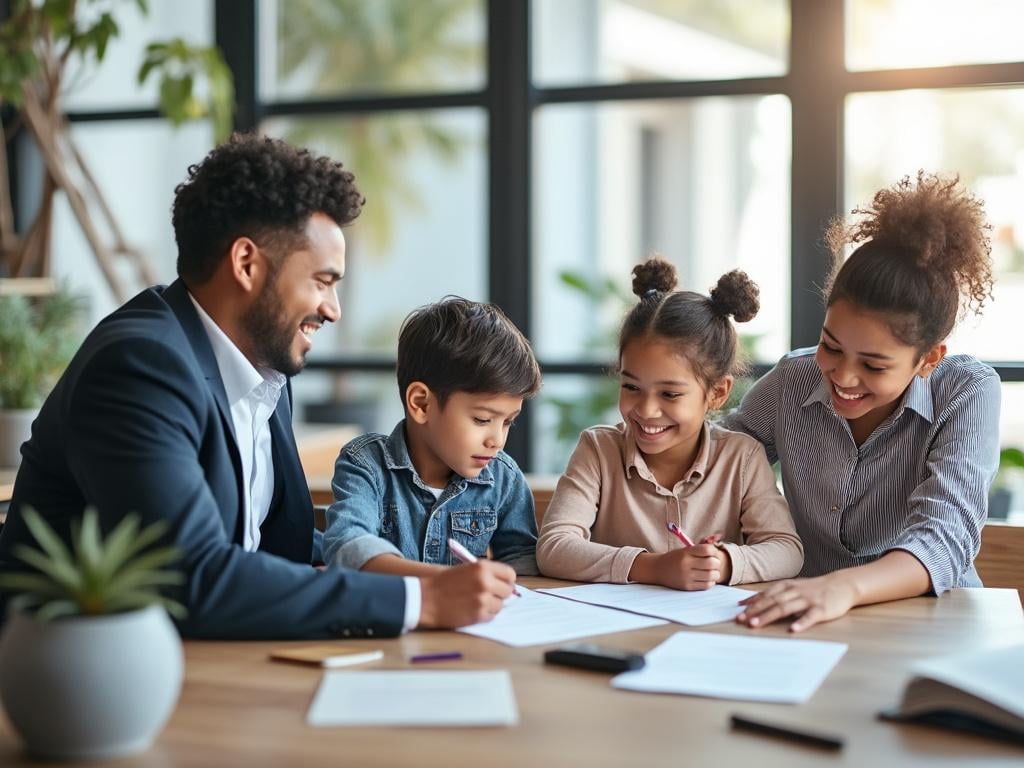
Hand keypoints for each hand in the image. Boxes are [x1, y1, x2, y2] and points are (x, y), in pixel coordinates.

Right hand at [417, 561, 516, 628]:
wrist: (425, 599)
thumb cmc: (444, 583)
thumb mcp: (467, 569)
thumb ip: (487, 574)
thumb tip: (507, 585)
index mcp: (482, 567)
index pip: (510, 574)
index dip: (506, 581)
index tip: (501, 584)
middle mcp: (485, 582)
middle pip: (507, 591)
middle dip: (499, 594)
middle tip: (487, 595)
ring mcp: (482, 600)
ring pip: (500, 606)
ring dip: (491, 606)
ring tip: (476, 602)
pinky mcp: (478, 615)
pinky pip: (492, 616)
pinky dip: (484, 615)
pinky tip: (472, 610)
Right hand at [654, 544, 724, 590]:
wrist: (658, 569)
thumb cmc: (675, 558)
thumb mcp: (684, 550)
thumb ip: (699, 550)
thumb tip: (717, 551)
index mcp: (685, 552)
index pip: (707, 550)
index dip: (714, 551)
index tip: (714, 554)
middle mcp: (686, 564)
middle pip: (711, 563)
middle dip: (717, 563)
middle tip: (715, 564)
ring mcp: (686, 576)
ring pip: (711, 575)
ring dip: (716, 573)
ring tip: (713, 572)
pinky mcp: (687, 586)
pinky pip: (706, 585)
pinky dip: (711, 582)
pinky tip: (708, 579)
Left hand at [736, 573, 856, 631]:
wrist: (843, 584)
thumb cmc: (815, 588)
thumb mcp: (795, 587)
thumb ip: (777, 594)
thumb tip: (755, 602)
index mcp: (787, 586)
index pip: (766, 594)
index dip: (751, 602)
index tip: (737, 610)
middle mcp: (795, 591)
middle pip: (771, 601)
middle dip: (754, 611)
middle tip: (740, 619)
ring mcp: (808, 600)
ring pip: (785, 608)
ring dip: (768, 615)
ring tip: (755, 624)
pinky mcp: (822, 609)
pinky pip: (810, 616)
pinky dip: (801, 622)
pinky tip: (793, 630)